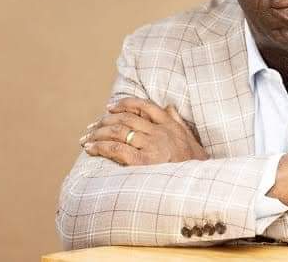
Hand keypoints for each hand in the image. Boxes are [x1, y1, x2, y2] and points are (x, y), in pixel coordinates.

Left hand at [80, 97, 207, 165]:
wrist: (201, 183)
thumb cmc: (195, 164)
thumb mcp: (190, 138)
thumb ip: (178, 121)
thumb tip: (169, 106)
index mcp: (170, 125)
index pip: (145, 106)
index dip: (124, 104)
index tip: (110, 107)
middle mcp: (160, 132)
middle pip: (126, 118)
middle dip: (105, 121)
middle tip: (91, 127)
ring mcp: (152, 146)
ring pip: (118, 131)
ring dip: (98, 134)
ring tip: (87, 139)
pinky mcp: (144, 162)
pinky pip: (116, 149)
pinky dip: (101, 147)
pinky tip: (91, 150)